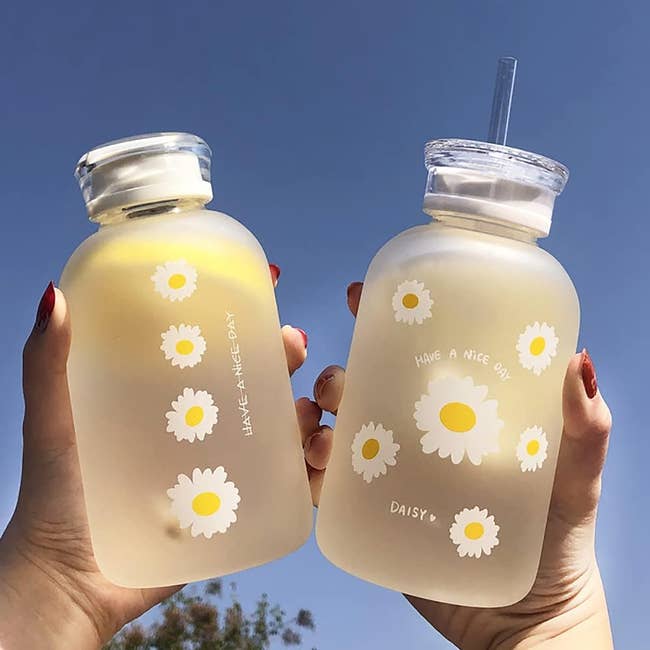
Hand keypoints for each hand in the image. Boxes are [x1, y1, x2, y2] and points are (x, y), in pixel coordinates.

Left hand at [0, 266, 311, 649]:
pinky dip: (313, 471)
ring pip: (284, 432)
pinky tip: (318, 460)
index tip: (273, 301)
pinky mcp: (239, 508)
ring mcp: (225, 467)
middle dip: (291, 365)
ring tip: (314, 416)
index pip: (220, 352)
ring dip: (313, 417)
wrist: (71, 582)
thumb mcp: (54, 420)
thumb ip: (48, 363)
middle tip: (297, 352)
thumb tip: (54, 296)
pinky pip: (286, 485)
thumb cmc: (58, 495)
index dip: (251, 326)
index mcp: (172, 399)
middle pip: (262, 386)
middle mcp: (206, 427)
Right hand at [308, 282, 612, 649]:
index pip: (411, 353)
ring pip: (332, 430)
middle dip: (334, 376)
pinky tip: (311, 469)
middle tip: (335, 386)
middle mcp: (413, 433)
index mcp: (451, 411)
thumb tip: (578, 362)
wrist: (526, 617)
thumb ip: (585, 427)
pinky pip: (326, 484)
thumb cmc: (555, 538)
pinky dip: (307, 470)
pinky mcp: (371, 512)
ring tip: (319, 434)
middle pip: (359, 387)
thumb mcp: (575, 478)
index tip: (360, 296)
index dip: (380, 320)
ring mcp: (388, 472)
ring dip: (311, 422)